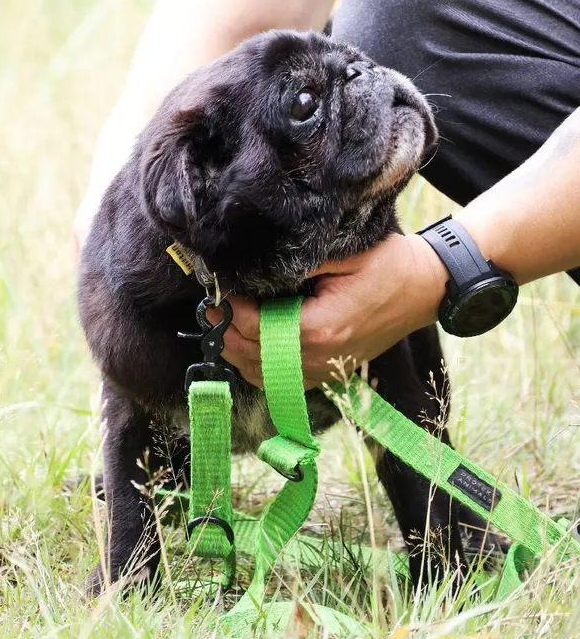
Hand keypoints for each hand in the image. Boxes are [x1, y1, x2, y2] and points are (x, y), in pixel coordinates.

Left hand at [208, 233, 447, 388]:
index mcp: (321, 327)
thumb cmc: (390, 265)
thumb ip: (298, 263)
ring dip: (239, 354)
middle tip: (211, 308)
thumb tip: (256, 268)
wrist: (427, 288)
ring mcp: (326, 370)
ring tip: (224, 327)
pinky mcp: (331, 372)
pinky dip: (262, 370)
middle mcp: (321, 357)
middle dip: (227, 332)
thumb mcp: (344, 254)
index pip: (257, 328)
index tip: (221, 289)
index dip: (232, 309)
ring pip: (265, 377)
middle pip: (255, 356)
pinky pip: (285, 384)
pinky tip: (251, 347)